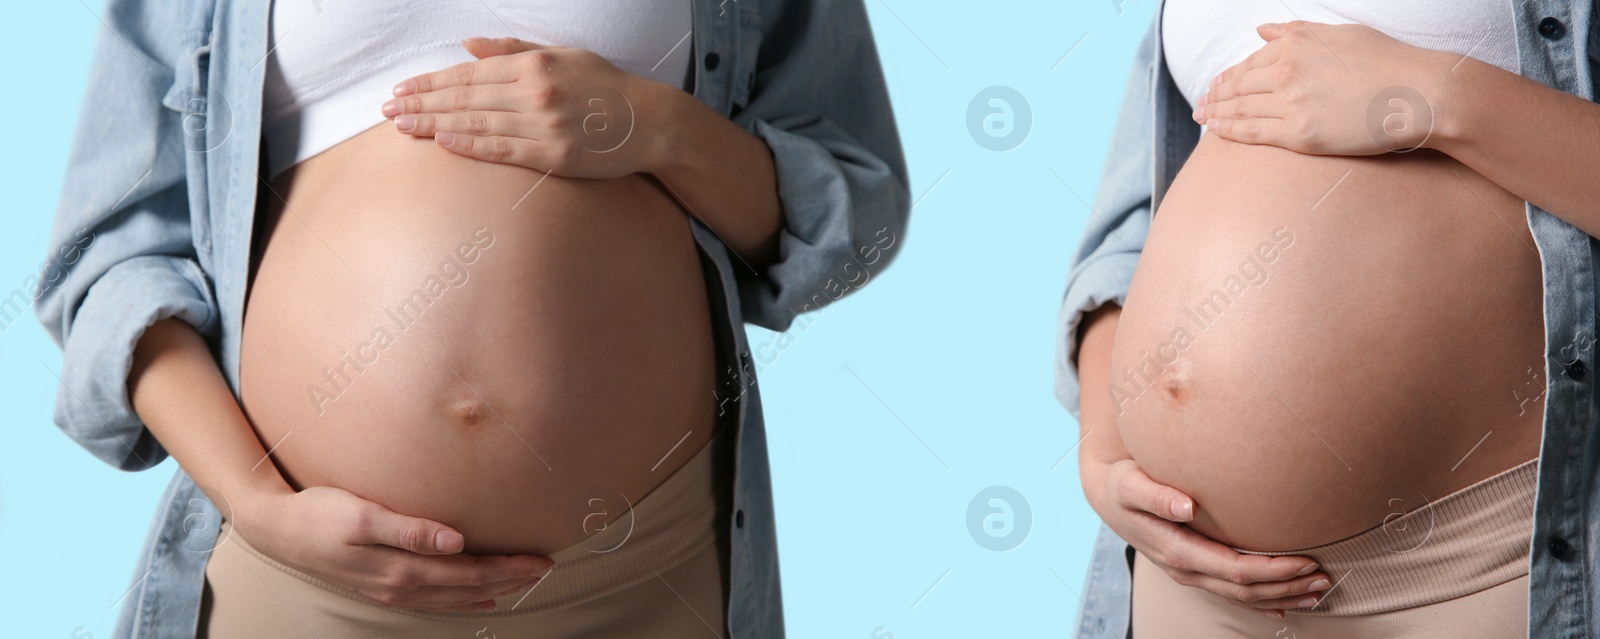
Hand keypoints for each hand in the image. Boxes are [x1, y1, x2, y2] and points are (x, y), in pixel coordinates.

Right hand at [236, 486, 554, 611]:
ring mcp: (390, 590)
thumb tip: (454, 541)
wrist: (277, 529)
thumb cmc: (320, 512)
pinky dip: (461, 600)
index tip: (540, 560)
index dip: (506, 568)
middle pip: (467, 587)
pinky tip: (478, 598)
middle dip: (509, 580)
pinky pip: (433, 600)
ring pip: (453, 597)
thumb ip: (410, 529)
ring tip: (523, 584)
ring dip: (490, 590)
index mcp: (401, 569)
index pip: (468, 572)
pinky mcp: (381, 585)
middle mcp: (400, 586)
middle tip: (545, 570)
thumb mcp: (362, 515)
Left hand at [382, 37, 673, 177]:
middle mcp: (536, 92)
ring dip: (436, 125)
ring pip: (478, 124)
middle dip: (423, 104)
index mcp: (535, 65)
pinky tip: (444, 142)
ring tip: (404, 127)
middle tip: (389, 111)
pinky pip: (503, 150)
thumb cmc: (605, 87)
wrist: (650, 123)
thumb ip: (514, 50)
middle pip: (466, 98)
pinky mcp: (554, 156)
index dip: (431, 82)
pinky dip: (471, 145)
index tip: (402, 88)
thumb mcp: (563, 54)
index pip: (469, 73)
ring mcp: (545, 125)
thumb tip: (468, 45)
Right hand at [1088, 458, 1330, 617]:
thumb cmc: (1123, 484)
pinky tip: (1286, 604)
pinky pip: (1231, 594)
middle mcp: (1185, 569)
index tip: (1306, 560)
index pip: (1234, 569)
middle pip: (1244, 589)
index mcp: (1177, 551)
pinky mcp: (1195, 570)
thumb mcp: (1130, 483)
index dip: (1273, 570)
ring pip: (1242, 596)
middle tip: (1325, 578)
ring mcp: (1190, 574)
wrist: (1109, 498)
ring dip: (1282, 596)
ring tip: (1318, 590)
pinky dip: (1262, 601)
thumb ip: (1156, 495)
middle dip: (1286, 586)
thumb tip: (1186, 507)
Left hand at [1193, 21, 1455, 154]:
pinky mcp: (1299, 134)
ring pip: (1240, 110)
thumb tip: (1261, 30)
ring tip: (1203, 118)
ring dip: (1216, 114)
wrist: (1419, 93)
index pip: (1248, 62)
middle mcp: (1286, 71)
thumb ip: (1295, 32)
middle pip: (1237, 86)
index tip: (1215, 85)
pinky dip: (1229, 132)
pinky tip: (1216, 132)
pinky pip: (1253, 133)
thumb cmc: (1386, 62)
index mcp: (1294, 44)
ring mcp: (1291, 103)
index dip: (1227, 77)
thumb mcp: (1339, 33)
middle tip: (1200, 105)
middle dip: (1215, 96)